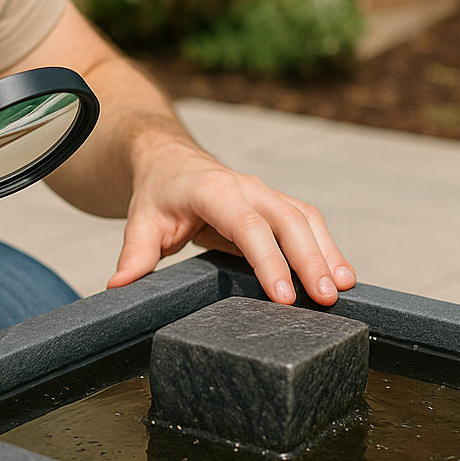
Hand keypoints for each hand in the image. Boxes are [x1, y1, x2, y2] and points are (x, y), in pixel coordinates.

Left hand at [107, 140, 354, 305]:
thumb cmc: (158, 194)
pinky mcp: (277, 203)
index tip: (282, 296)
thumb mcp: (140, 222)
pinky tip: (342, 275)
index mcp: (213, 190)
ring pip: (305, 219)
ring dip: (327, 253)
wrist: (169, 161)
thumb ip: (134, 256)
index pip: (247, 225)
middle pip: (287, 220)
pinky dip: (328, 246)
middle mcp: (246, 187)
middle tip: (324, 299)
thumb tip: (118, 288)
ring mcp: (266, 193)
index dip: (268, 259)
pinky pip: (309, 222)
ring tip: (342, 290)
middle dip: (309, 259)